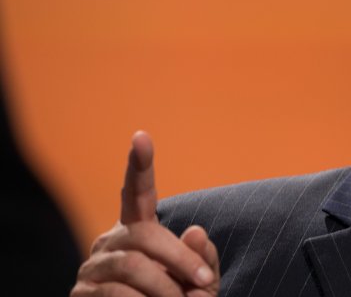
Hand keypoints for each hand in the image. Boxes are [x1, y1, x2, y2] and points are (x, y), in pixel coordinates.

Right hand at [72, 131, 219, 295]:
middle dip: (180, 260)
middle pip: (145, 235)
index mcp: (139, 230)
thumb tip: (196, 231)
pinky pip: (116, 294)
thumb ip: (202, 259)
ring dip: (165, 289)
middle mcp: (111, 241)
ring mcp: (93, 267)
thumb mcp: (200, 282)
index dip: (139, 165)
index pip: (138, 193)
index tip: (141, 136)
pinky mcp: (81, 294)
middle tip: (204, 281)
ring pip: (133, 266)